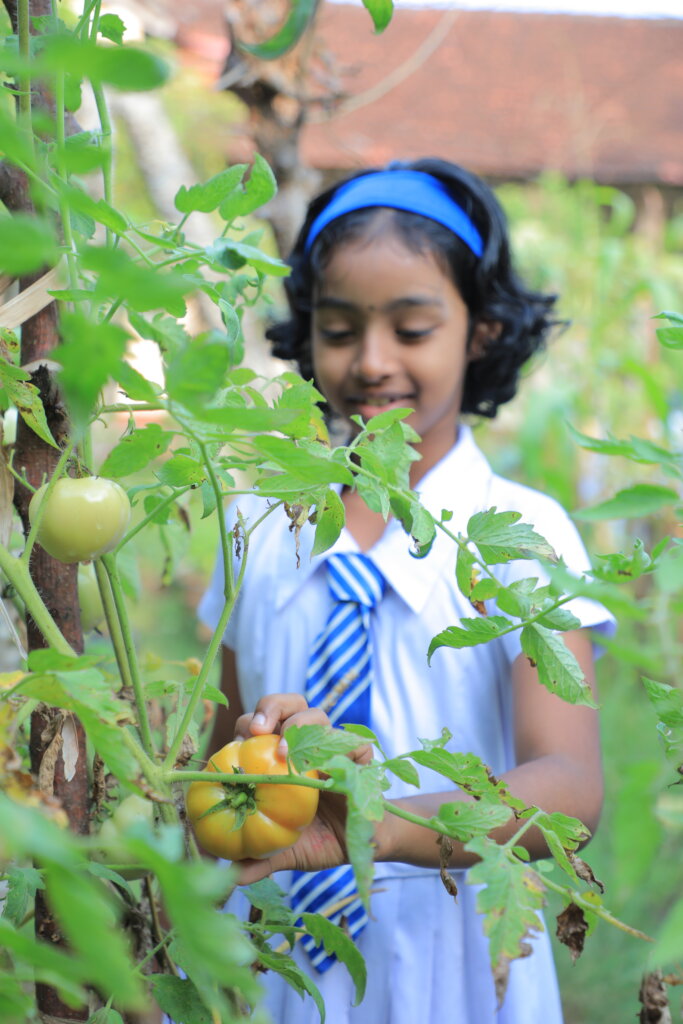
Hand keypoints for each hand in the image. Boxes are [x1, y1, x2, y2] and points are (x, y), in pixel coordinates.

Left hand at [233, 693, 372, 884]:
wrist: (362, 847)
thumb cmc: (318, 840)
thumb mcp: (285, 852)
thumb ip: (259, 860)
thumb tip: (230, 876)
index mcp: (280, 756)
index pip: (259, 724)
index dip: (246, 726)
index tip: (235, 743)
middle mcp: (306, 745)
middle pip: (288, 704)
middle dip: (271, 707)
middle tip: (258, 730)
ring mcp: (333, 748)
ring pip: (317, 715)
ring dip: (298, 725)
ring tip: (283, 751)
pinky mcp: (360, 758)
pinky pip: (355, 744)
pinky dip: (342, 749)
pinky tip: (326, 769)